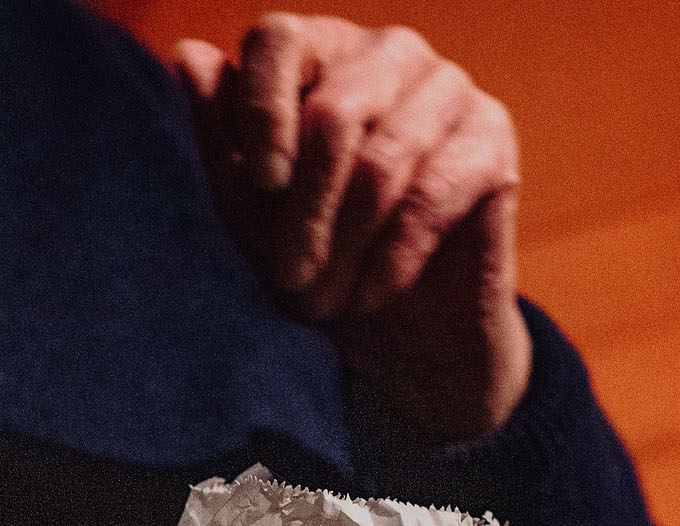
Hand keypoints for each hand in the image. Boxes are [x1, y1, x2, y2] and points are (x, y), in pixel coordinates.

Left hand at [176, 15, 531, 438]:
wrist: (401, 334)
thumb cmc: (317, 263)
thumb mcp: (254, 214)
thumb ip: (223, 140)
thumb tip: (188, 55)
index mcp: (321, 53)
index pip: (279, 39)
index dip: (263, 112)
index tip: (263, 185)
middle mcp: (388, 54)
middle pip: (333, 112)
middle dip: (305, 212)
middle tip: (291, 280)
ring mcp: (448, 89)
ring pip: (381, 164)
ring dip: (345, 248)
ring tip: (325, 303)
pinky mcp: (491, 141)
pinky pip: (430, 198)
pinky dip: (391, 260)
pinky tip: (371, 295)